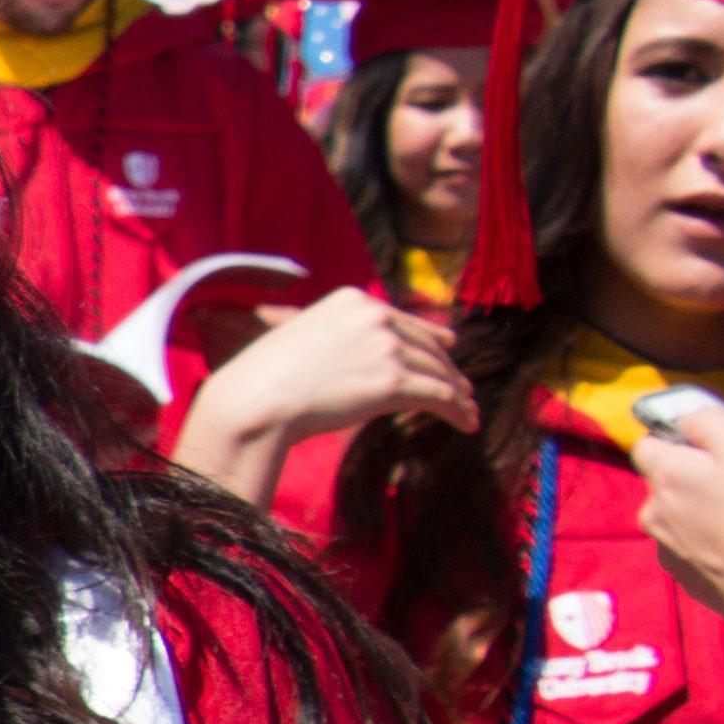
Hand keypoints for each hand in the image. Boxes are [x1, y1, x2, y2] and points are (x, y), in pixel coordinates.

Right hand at [174, 291, 473, 505]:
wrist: (254, 399)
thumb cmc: (263, 378)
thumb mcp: (300, 336)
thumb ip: (333, 336)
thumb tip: (350, 355)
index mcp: (352, 300)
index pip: (404, 320)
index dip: (432, 337)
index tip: (448, 348)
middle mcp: (375, 316)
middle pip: (427, 345)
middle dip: (447, 368)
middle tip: (462, 388)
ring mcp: (387, 347)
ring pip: (438, 371)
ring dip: (457, 394)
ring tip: (468, 411)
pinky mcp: (394, 381)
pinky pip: (439, 395)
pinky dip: (457, 411)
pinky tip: (466, 424)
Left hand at [638, 404, 723, 632]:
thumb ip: (706, 421)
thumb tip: (686, 420)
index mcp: (663, 475)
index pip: (647, 445)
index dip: (674, 439)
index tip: (706, 443)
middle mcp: (653, 511)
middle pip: (665, 483)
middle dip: (694, 478)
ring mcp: (666, 547)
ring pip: (679, 517)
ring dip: (703, 512)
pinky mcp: (685, 576)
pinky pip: (694, 548)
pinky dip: (712, 543)